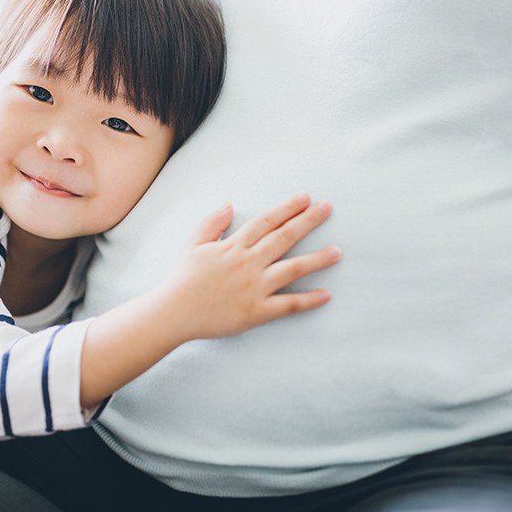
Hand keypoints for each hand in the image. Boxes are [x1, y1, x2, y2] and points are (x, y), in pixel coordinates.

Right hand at [155, 194, 340, 342]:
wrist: (173, 313)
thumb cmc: (182, 279)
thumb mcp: (193, 245)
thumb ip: (212, 224)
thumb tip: (230, 205)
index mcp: (234, 246)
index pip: (266, 221)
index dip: (287, 208)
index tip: (306, 198)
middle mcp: (248, 263)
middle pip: (284, 237)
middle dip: (308, 221)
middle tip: (328, 208)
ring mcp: (254, 287)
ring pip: (292, 269)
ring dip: (317, 259)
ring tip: (337, 252)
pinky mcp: (257, 311)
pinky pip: (288, 305)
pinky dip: (308, 300)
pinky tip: (326, 295)